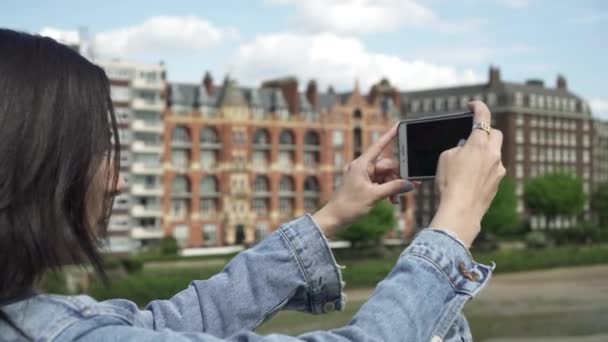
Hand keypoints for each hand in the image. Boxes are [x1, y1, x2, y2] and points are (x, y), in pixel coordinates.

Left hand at [313, 123, 416, 237]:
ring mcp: (364, 177)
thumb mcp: (374, 196)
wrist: (334, 219)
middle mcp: (363, 168)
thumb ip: (393, 188)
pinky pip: (381, 184)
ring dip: (394, 186)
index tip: (399, 126)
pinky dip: (388, 191)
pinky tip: (393, 200)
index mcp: (362, 165)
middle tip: (413, 184)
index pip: (379, 146)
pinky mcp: (365, 186)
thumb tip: (410, 184)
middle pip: (387, 166)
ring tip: (398, 199)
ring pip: (386, 176)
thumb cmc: (348, 205)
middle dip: (399, 176)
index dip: (390, 136)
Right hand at [430, 101, 505, 246]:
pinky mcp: (497, 183)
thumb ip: (457, 148)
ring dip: (484, 153)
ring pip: (494, 153)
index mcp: (479, 143)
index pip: (483, 117)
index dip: (478, 107)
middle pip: (495, 134)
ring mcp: (498, 169)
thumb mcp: (445, 158)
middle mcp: (493, 154)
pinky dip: (484, 169)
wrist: (461, 210)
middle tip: (472, 136)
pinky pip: (493, 169)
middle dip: (486, 132)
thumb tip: (465, 149)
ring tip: (467, 163)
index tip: (473, 105)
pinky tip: (470, 178)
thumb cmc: (449, 183)